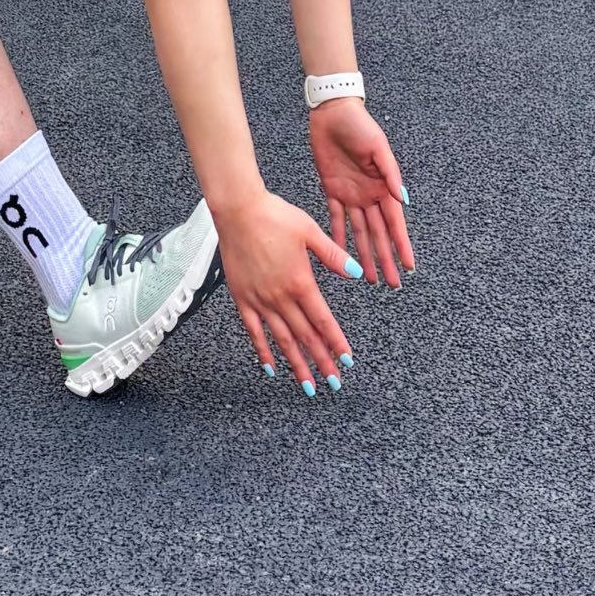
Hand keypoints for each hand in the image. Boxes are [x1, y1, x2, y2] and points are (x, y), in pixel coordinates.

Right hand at [215, 186, 361, 390]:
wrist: (238, 210)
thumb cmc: (275, 216)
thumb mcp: (311, 232)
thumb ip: (333, 256)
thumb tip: (356, 274)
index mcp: (301, 282)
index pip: (323, 321)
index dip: (336, 343)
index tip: (346, 361)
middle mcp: (280, 297)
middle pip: (305, 337)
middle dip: (321, 362)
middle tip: (332, 383)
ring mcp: (260, 300)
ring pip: (282, 340)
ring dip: (296, 364)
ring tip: (307, 385)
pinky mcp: (242, 298)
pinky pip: (253, 330)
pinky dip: (262, 350)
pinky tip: (271, 367)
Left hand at [309, 98, 414, 287]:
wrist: (332, 113)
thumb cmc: (360, 125)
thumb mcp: (378, 147)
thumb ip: (390, 174)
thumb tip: (403, 200)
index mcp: (384, 186)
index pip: (394, 223)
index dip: (401, 246)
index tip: (409, 266)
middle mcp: (370, 195)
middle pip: (378, 234)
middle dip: (385, 259)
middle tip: (390, 284)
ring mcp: (351, 195)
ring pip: (359, 232)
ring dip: (364, 254)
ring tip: (370, 277)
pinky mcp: (332, 190)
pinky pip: (335, 219)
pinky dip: (338, 236)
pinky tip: (340, 254)